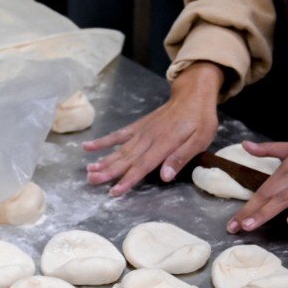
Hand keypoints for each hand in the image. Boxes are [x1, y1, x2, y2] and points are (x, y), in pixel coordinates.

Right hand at [84, 62, 223, 194]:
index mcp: (164, 144)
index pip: (142, 166)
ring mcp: (140, 132)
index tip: (114, 191)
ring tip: (88, 171)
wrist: (193, 95)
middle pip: (126, 159)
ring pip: (119, 149)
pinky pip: (118, 135)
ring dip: (103, 160)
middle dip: (108, 171)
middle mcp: (148, 138)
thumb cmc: (200, 120)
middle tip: (92, 181)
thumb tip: (164, 176)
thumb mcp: (200, 140)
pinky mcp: (137, 127)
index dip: (128, 179)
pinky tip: (88, 147)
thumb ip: (181, 157)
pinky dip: (103, 141)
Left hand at [226, 118, 287, 232]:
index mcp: (287, 167)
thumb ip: (269, 149)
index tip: (232, 223)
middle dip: (251, 212)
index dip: (246, 206)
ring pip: (286, 198)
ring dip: (268, 212)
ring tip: (252, 225)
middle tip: (234, 228)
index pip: (262, 189)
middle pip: (269, 195)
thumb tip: (245, 145)